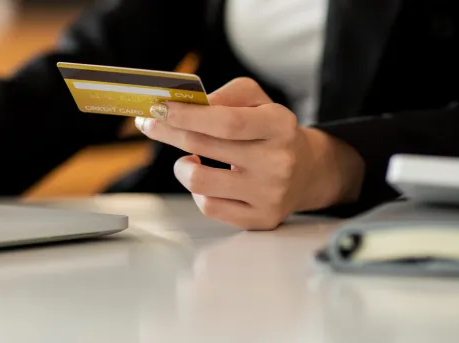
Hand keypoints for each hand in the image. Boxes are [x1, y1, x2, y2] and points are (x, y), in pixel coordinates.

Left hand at [135, 78, 364, 229]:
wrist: (307, 172)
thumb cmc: (271, 132)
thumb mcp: (259, 101)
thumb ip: (228, 94)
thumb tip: (191, 104)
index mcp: (279, 125)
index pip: (227, 121)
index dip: (188, 115)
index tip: (159, 108)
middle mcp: (278, 161)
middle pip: (206, 146)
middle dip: (169, 132)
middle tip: (150, 124)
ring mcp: (269, 194)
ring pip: (199, 181)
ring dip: (182, 167)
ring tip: (187, 159)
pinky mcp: (260, 219)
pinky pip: (209, 207)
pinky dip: (198, 192)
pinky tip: (206, 179)